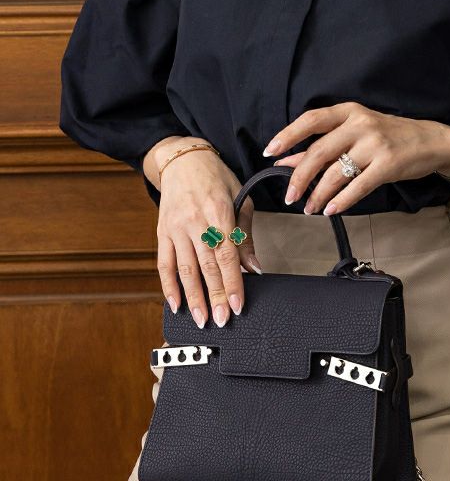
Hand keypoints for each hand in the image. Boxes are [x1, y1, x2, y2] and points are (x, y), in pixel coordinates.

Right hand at [154, 142, 262, 327]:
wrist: (184, 161)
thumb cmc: (217, 179)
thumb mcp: (240, 198)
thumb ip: (245, 234)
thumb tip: (254, 268)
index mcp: (219, 211)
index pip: (227, 254)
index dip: (233, 282)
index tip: (237, 305)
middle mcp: (196, 221)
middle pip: (207, 266)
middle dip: (215, 296)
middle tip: (221, 320)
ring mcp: (176, 227)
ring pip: (185, 269)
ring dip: (194, 297)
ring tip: (202, 318)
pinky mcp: (162, 232)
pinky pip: (165, 263)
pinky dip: (169, 285)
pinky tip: (176, 303)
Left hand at [262, 102, 449, 214]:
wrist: (432, 141)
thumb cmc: (388, 136)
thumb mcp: (355, 134)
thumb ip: (322, 145)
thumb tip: (286, 161)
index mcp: (348, 111)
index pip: (311, 120)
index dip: (288, 136)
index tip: (270, 153)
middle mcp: (360, 124)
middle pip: (319, 151)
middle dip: (299, 177)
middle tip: (289, 196)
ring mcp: (375, 144)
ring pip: (336, 173)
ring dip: (319, 194)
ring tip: (309, 208)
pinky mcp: (388, 164)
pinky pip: (357, 186)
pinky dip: (341, 201)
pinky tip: (330, 210)